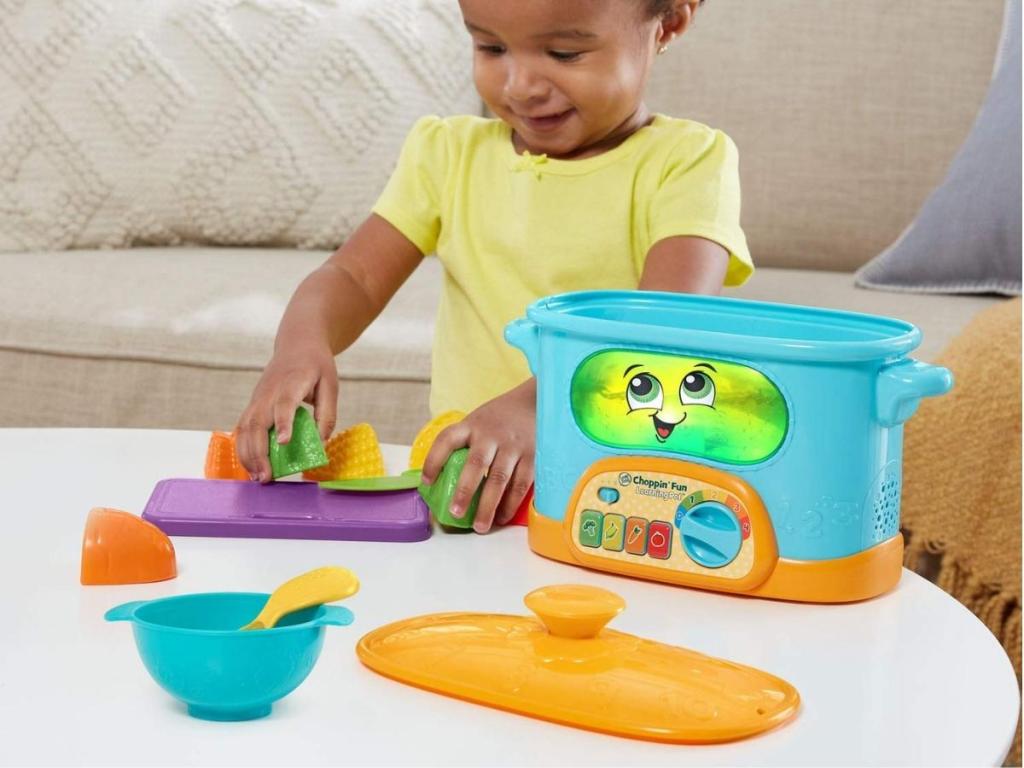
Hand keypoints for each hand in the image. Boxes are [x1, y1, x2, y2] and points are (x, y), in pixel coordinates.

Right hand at [236, 342, 338, 481]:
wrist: (297, 344)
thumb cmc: (317, 365)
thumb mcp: (330, 385)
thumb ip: (326, 414)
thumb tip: (320, 444)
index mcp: (293, 383)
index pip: (285, 404)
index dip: (283, 422)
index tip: (283, 442)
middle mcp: (270, 391)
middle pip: (258, 422)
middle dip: (259, 451)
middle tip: (267, 476)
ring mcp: (258, 398)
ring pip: (245, 427)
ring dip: (248, 454)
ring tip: (257, 477)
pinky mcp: (253, 404)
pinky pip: (243, 428)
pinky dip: (243, 448)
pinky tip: (250, 466)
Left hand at [420, 379, 535, 532]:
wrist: (535, 403)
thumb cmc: (499, 419)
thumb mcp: (477, 421)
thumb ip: (463, 444)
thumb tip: (438, 480)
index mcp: (472, 424)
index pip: (447, 439)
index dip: (434, 461)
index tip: (426, 483)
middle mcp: (491, 434)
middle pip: (476, 463)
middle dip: (465, 491)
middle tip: (456, 513)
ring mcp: (513, 446)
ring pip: (499, 478)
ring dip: (489, 505)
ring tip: (480, 527)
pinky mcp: (532, 456)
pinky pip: (520, 484)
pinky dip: (510, 504)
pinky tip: (501, 517)